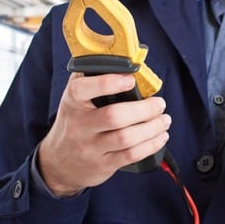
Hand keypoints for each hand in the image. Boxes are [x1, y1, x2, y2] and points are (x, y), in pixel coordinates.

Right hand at [38, 73, 170, 196]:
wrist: (59, 163)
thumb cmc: (75, 123)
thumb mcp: (75, 100)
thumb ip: (92, 78)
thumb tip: (122, 59)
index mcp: (72, 103)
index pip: (82, 90)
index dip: (107, 83)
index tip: (130, 79)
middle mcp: (80, 125)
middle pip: (114, 116)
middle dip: (144, 109)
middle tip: (160, 104)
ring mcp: (91, 147)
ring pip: (126, 138)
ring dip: (152, 128)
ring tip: (165, 120)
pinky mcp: (104, 164)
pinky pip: (131, 155)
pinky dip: (151, 145)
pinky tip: (160, 136)